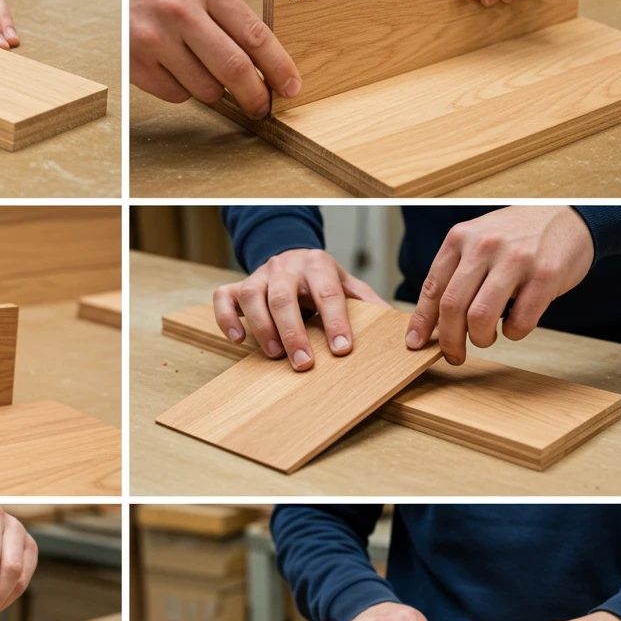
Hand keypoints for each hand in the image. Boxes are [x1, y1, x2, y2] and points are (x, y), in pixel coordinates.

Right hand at [130, 0, 300, 117]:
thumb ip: (224, 11)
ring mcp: (155, 40)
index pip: (255, 35)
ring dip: (214, 90)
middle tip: (261, 107)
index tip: (291, 86)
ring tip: (202, 69)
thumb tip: (258, 57)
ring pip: (206, 89)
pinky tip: (174, 68)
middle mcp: (181, 12)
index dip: (279, 67)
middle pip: (235, 70)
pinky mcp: (135, 64)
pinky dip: (183, 90)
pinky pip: (176, 95)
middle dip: (255, 96)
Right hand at [213, 248, 389, 369]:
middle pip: (284, 296)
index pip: (328, 293)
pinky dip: (227, 319)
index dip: (335, 322)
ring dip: (262, 327)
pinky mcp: (237, 286)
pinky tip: (238, 340)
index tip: (342, 350)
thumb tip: (397, 332)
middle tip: (303, 364)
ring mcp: (258, 275)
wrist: (292, 256)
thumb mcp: (349, 285)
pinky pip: (223, 298)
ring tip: (274, 355)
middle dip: (293, 332)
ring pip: (252, 295)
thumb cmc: (322, 281)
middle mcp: (285, 266)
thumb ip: (368, 304)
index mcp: (318, 265)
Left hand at [405, 207, 593, 364]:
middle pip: (452, 306)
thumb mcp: (477, 241)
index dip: (421, 322)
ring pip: (481, 317)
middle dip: (449, 340)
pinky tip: (514, 326)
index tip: (415, 343)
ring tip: (486, 338)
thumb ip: (455, 273)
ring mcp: (515, 260)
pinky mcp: (545, 275)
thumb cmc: (516, 236)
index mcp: (460, 238)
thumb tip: (431, 321)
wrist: (569, 216)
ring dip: (480, 339)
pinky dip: (513, 333)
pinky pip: (519, 321)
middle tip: (454, 355)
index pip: (432, 288)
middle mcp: (484, 246)